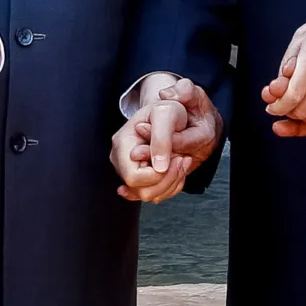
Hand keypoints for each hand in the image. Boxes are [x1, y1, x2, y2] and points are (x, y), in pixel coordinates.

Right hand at [111, 78, 217, 202]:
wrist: (169, 111)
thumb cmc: (166, 109)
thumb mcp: (166, 114)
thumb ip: (161, 139)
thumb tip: (159, 168)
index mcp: (122, 144)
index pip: (133, 178)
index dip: (157, 174)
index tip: (176, 156)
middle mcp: (122, 160)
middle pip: (142, 192)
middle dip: (168, 179)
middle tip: (183, 159)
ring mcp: (130, 170)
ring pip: (150, 196)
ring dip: (173, 182)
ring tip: (182, 160)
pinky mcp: (141, 178)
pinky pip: (156, 194)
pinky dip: (171, 185)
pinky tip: (177, 168)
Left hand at [266, 0, 305, 123]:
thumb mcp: (304, 34)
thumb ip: (289, 60)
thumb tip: (279, 83)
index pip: (292, 95)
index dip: (279, 106)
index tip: (272, 107)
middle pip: (303, 108)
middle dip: (288, 111)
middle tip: (282, 105)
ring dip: (304, 114)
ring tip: (297, 104)